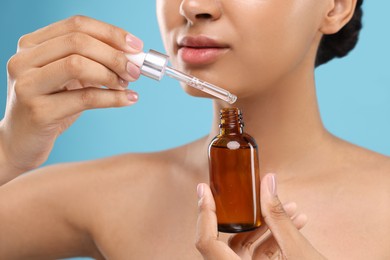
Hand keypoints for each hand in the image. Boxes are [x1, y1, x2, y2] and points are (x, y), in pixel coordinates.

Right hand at [0, 15, 142, 181]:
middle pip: (78, 42)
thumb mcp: (68, 80)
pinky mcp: (38, 112)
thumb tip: (133, 58)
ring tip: (127, 85)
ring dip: (111, 74)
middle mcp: (24, 60)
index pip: (77, 25)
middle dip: (114, 55)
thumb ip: (93, 63)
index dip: (111, 33)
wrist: (20, 142)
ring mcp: (27, 85)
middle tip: (135, 69)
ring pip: (77, 65)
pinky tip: (129, 99)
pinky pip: (85, 98)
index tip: (136, 47)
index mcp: (31, 45)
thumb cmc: (50, 107)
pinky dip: (113, 98)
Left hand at [195, 173, 325, 258]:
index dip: (203, 212)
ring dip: (268, 226)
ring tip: (292, 208)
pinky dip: (273, 240)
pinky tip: (295, 224)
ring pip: (247, 248)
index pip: (205, 241)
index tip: (204, 188)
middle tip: (256, 193)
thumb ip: (277, 215)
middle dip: (251, 215)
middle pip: (228, 240)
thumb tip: (268, 181)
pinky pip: (259, 256)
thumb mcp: (297, 251)